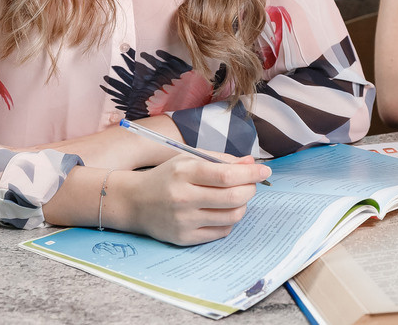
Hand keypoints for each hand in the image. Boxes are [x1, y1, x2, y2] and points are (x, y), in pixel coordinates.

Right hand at [115, 151, 268, 245]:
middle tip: (250, 185)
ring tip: (236, 197)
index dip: (251, 173)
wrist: (134, 202)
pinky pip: (221, 231)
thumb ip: (220, 160)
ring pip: (232, 216)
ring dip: (242, 205)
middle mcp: (183, 197)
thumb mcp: (188, 159)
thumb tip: (251, 163)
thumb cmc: (166, 177)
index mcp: (184, 172)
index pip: (227, 175)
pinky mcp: (184, 238)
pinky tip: (222, 211)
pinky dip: (229, 220)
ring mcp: (183, 220)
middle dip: (251, 189)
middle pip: (234, 197)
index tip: (264, 171)